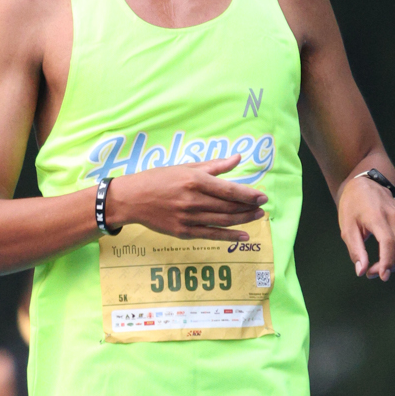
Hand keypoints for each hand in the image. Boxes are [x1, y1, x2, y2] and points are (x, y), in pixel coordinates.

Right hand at [105, 156, 267, 241]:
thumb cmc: (158, 179)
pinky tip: (243, 236)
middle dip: (248, 207)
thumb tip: (237, 158)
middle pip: (228, 207)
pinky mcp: (183, 232)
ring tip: (257, 217)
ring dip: (243, 220)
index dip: (248, 194)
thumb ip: (213, 165)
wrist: (131, 199)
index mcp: (194, 181)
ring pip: (223, 221)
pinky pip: (211, 235)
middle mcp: (193, 200)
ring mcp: (188, 218)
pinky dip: (229, 237)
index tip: (262, 196)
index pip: (228, 190)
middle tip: (262, 206)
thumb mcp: (184, 167)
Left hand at [338, 178, 394, 280]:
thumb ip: (355, 250)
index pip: (389, 242)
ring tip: (381, 265)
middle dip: (387, 267)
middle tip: (370, 271)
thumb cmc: (353, 207)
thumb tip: (361, 271)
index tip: (382, 276)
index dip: (387, 262)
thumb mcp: (347, 227)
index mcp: (377, 216)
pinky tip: (392, 258)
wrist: (367, 186)